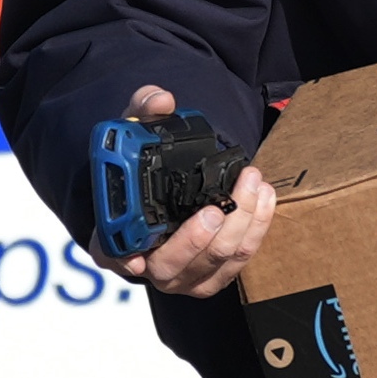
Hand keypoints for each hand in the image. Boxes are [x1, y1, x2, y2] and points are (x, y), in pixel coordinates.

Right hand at [112, 85, 273, 297]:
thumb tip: (161, 100)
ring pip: (216, 260)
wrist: (167, 190)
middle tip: (222, 200)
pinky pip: (240, 259)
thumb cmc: (143, 170)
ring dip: (241, 223)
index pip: (117, 256)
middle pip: (176, 262)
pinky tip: (262, 198)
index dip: (126, 259)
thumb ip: (143, 114)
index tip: (137, 256)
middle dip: (202, 234)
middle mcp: (149, 266)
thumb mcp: (136, 136)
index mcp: (114, 242)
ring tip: (252, 183)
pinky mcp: (214, 275)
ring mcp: (184, 276)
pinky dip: (256, 228)